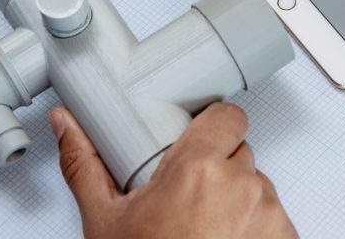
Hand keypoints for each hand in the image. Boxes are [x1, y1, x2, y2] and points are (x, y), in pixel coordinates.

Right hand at [51, 102, 296, 238]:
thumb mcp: (104, 220)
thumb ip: (85, 163)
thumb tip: (68, 125)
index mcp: (198, 169)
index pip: (228, 117)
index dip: (213, 127)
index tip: (199, 141)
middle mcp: (241, 187)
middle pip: (239, 154)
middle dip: (218, 170)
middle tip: (189, 199)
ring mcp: (268, 216)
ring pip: (258, 187)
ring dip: (237, 201)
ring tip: (205, 230)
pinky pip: (275, 219)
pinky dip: (255, 229)